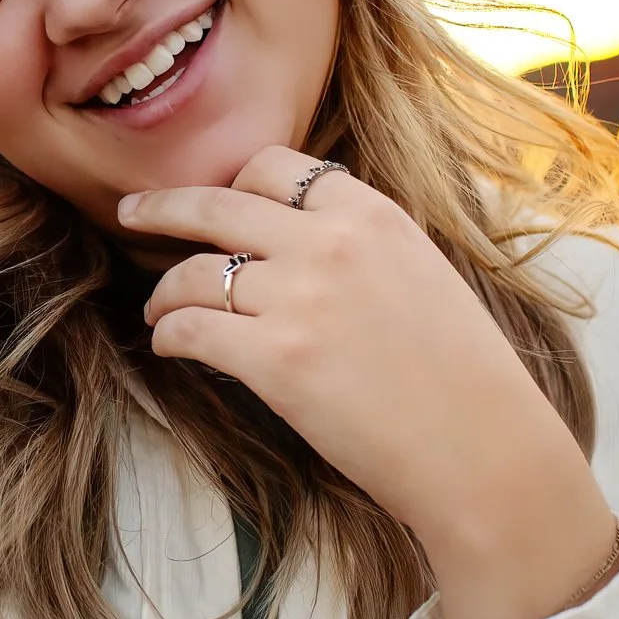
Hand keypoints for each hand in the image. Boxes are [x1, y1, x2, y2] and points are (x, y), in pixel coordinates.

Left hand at [126, 146, 618, 618]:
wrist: (486, 452)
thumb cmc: (464, 378)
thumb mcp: (423, 274)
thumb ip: (361, 246)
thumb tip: (301, 239)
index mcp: (371, 214)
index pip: (276, 166)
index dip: (234, 183)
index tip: (211, 197)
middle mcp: (330, 242)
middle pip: (216, 203)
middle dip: (163, 208)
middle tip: (132, 213)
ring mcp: (299, 298)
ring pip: (194, 271)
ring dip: (166, 292)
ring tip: (159, 310)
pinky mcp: (275, 359)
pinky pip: (192, 328)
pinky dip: (169, 335)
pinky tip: (169, 346)